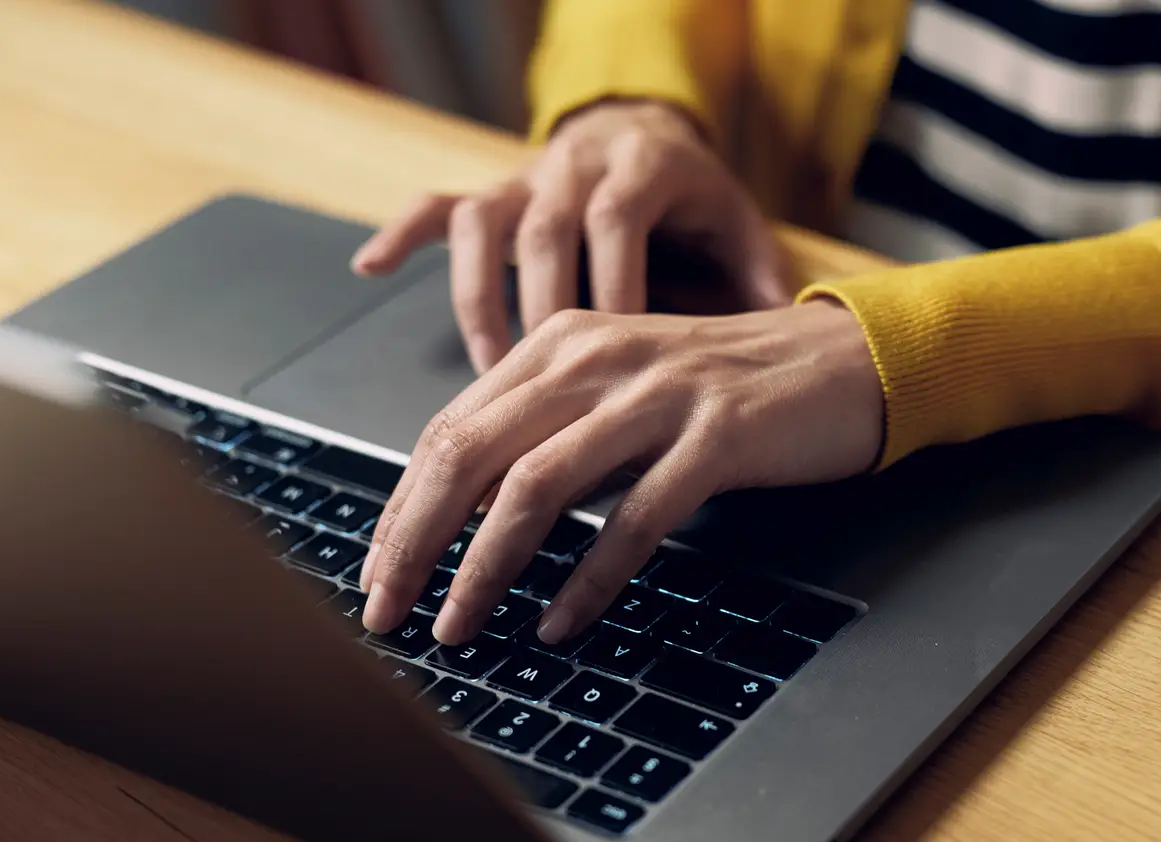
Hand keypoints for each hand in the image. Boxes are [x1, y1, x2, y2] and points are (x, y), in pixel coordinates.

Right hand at [351, 100, 791, 372]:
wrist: (640, 128)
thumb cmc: (688, 196)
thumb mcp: (735, 225)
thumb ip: (758, 274)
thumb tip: (790, 330)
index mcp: (638, 170)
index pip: (616, 225)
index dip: (611, 288)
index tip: (614, 362)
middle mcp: (572, 166)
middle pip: (544, 234)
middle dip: (538, 313)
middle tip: (542, 395)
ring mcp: (522, 178)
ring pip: (483, 228)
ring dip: (479, 302)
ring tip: (487, 377)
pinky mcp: (488, 191)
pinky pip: (435, 207)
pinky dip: (402, 237)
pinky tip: (370, 269)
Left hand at [356, 301, 882, 644]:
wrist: (846, 362)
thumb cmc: (728, 391)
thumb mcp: (623, 392)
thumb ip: (553, 430)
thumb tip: (466, 511)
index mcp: (563, 343)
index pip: (451, 428)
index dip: (402, 507)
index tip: (376, 571)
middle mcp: (598, 356)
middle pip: (472, 454)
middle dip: (416, 541)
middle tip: (387, 613)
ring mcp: (658, 395)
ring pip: (537, 486)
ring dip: (484, 567)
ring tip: (457, 627)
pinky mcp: (717, 436)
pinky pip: (635, 519)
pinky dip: (588, 578)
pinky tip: (560, 622)